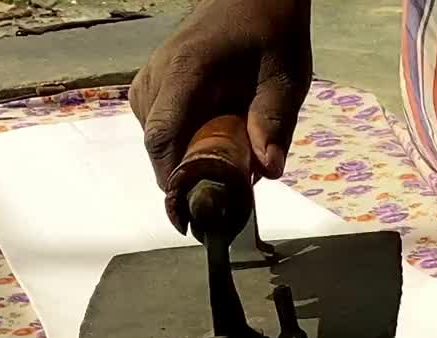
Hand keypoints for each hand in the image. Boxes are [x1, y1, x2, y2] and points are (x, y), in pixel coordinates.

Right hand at [129, 0, 312, 188]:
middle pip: (159, 144)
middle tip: (227, 184)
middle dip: (189, 172)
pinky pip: (159, 124)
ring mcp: (150, 77)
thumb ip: (276, 121)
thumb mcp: (286, 75)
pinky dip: (183, 138)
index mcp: (187, 71)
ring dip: (188, 153)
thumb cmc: (270, 30)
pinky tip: (212, 133)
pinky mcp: (152, 83)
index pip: (162, 136)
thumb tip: (268, 170)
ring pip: (158, 137)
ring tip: (227, 150)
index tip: (188, 209)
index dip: (171, 178)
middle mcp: (158, 74)